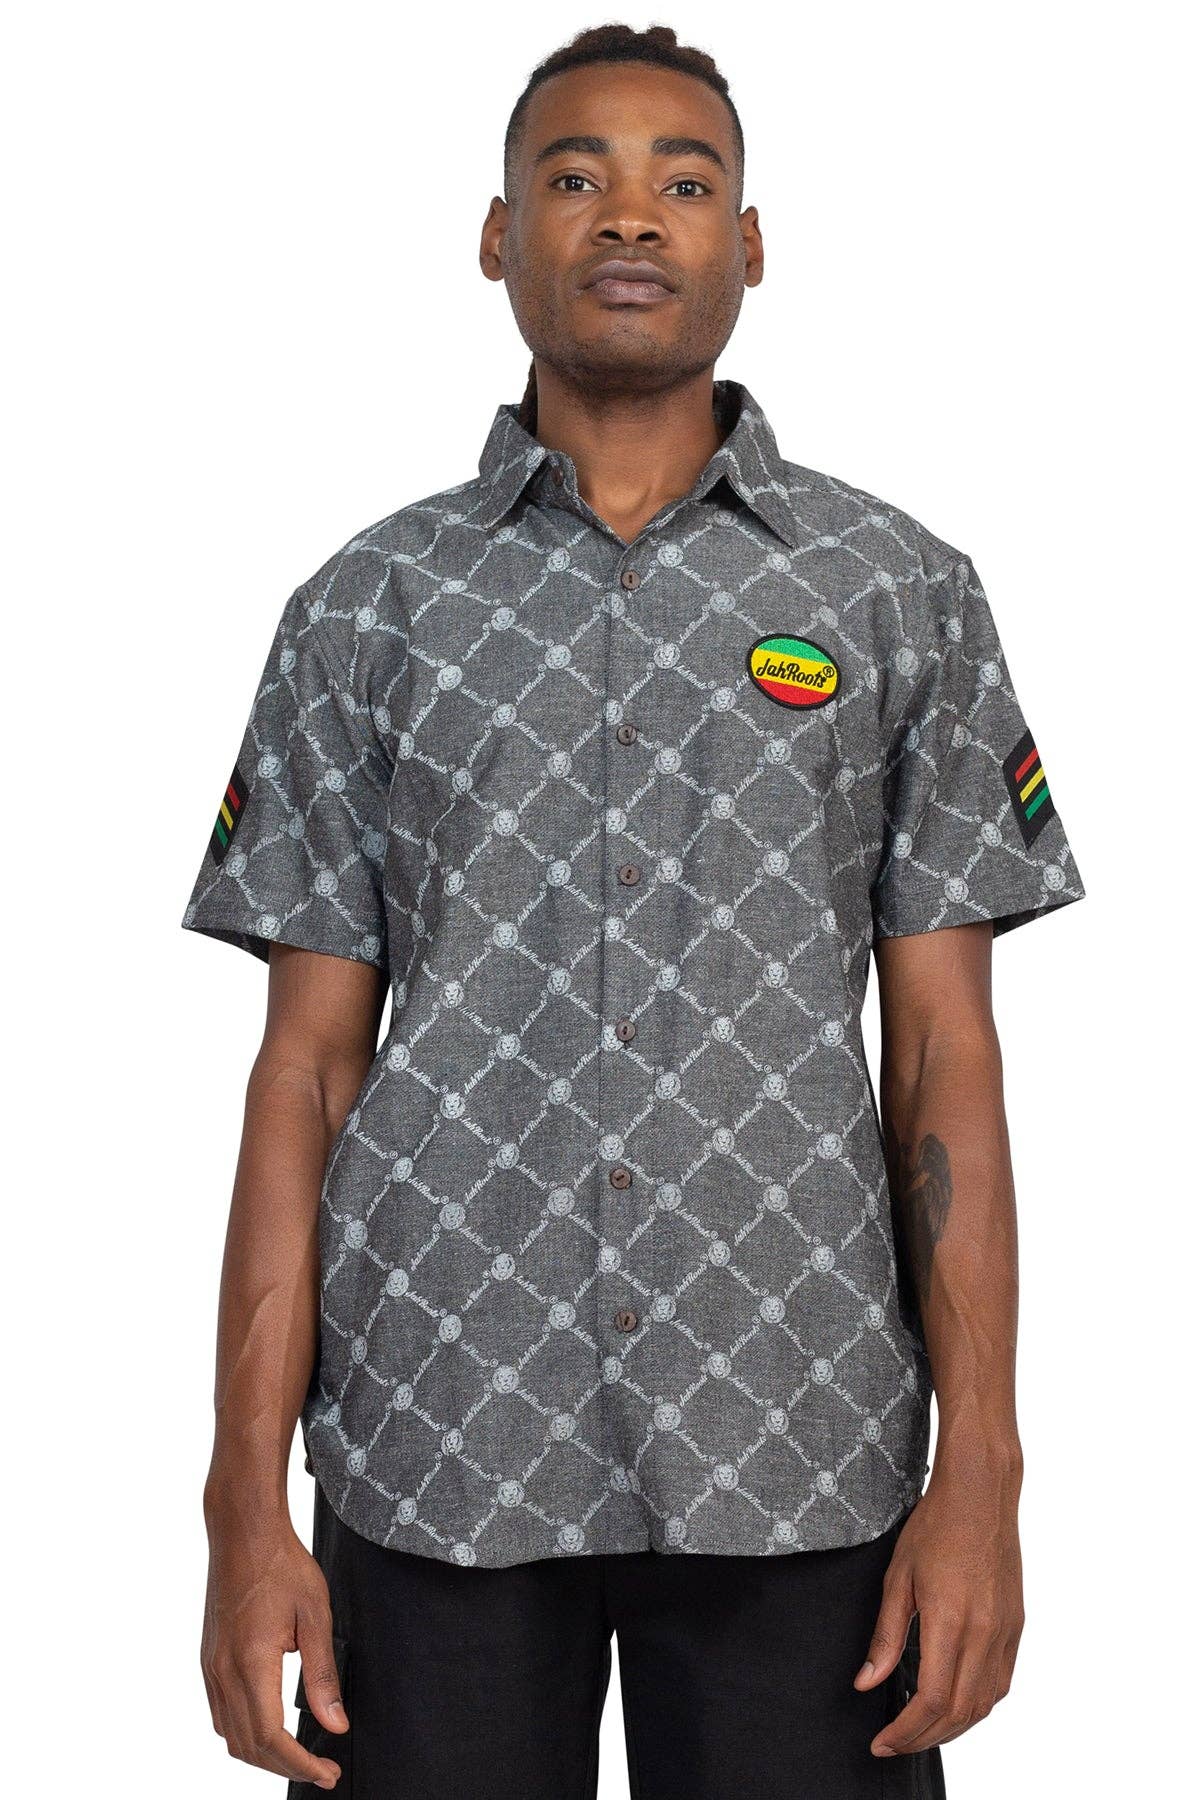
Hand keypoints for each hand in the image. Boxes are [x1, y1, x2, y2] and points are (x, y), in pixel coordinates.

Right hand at [201, 1501, 347, 1788]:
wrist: (242, 1532)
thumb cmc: (282, 1564)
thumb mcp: (316, 1614)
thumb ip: (323, 1674)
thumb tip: (335, 1724)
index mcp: (250, 1662)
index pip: (270, 1738)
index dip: (300, 1764)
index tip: (328, 1772)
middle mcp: (223, 1672)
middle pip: (248, 1746)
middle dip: (285, 1766)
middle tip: (322, 1768)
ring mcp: (210, 1667)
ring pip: (229, 1735)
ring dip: (263, 1755)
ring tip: (300, 1754)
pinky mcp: (208, 1660)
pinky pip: (220, 1713)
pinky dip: (244, 1734)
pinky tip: (270, 1728)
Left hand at [853, 1450, 1023, 1756]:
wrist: (981, 1494)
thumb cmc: (935, 1526)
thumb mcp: (897, 1577)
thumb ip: (885, 1635)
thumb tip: (867, 1682)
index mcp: (950, 1621)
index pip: (930, 1700)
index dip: (905, 1731)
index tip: (882, 1742)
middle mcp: (984, 1634)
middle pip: (958, 1713)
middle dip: (923, 1738)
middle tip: (895, 1744)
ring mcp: (1005, 1632)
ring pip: (983, 1705)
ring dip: (951, 1728)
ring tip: (920, 1731)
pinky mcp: (1016, 1627)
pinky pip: (1000, 1683)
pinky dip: (977, 1706)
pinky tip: (954, 1705)